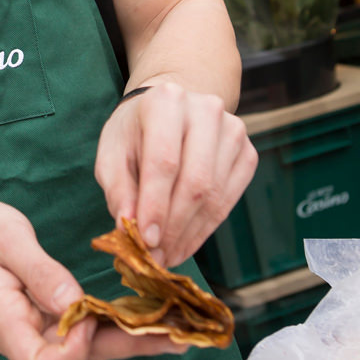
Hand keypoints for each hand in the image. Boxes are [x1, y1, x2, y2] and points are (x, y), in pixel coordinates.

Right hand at [0, 198, 187, 359]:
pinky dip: (116, 320)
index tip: (86, 312)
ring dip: (132, 337)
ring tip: (177, 326)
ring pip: (88, 348)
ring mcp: (36, 329)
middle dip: (129, 348)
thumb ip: (40, 272)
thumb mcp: (4, 238)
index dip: (73, 348)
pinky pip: (84, 328)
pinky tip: (146, 312)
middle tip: (177, 335)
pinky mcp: (46, 317)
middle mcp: (23, 335)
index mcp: (5, 322)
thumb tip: (75, 303)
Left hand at [94, 83, 257, 267]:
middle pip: (195, 182)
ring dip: (188, 234)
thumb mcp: (112, 153)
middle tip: (155, 258)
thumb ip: (118, 188)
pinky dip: (205, 229)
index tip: (146, 241)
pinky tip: (184, 243)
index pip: (164, 161)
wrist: (170, 110)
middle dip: (173, 227)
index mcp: (166, 101)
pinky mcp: (247, 153)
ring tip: (165, 256)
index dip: (155, 205)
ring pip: (214, 196)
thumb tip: (127, 229)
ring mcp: (233, 131)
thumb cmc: (136, 132)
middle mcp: (206, 110)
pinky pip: (228, 200)